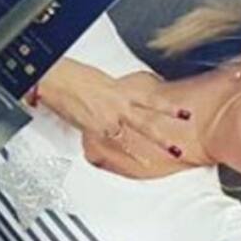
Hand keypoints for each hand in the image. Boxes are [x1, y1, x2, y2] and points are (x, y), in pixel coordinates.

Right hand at [37, 60, 192, 163]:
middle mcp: (119, 103)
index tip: (184, 112)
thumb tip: (116, 103)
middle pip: (150, 115)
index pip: (150, 97)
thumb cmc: (71, 77)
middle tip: (186, 128)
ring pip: (140, 130)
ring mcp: (110, 116)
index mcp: (119, 89)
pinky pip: (118, 143)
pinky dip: (131, 154)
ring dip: (158, 142)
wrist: (54, 78)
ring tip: (174, 152)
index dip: (168, 106)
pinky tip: (143, 163)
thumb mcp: (99, 82)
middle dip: (169, 120)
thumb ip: (112, 96)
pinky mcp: (98, 127)